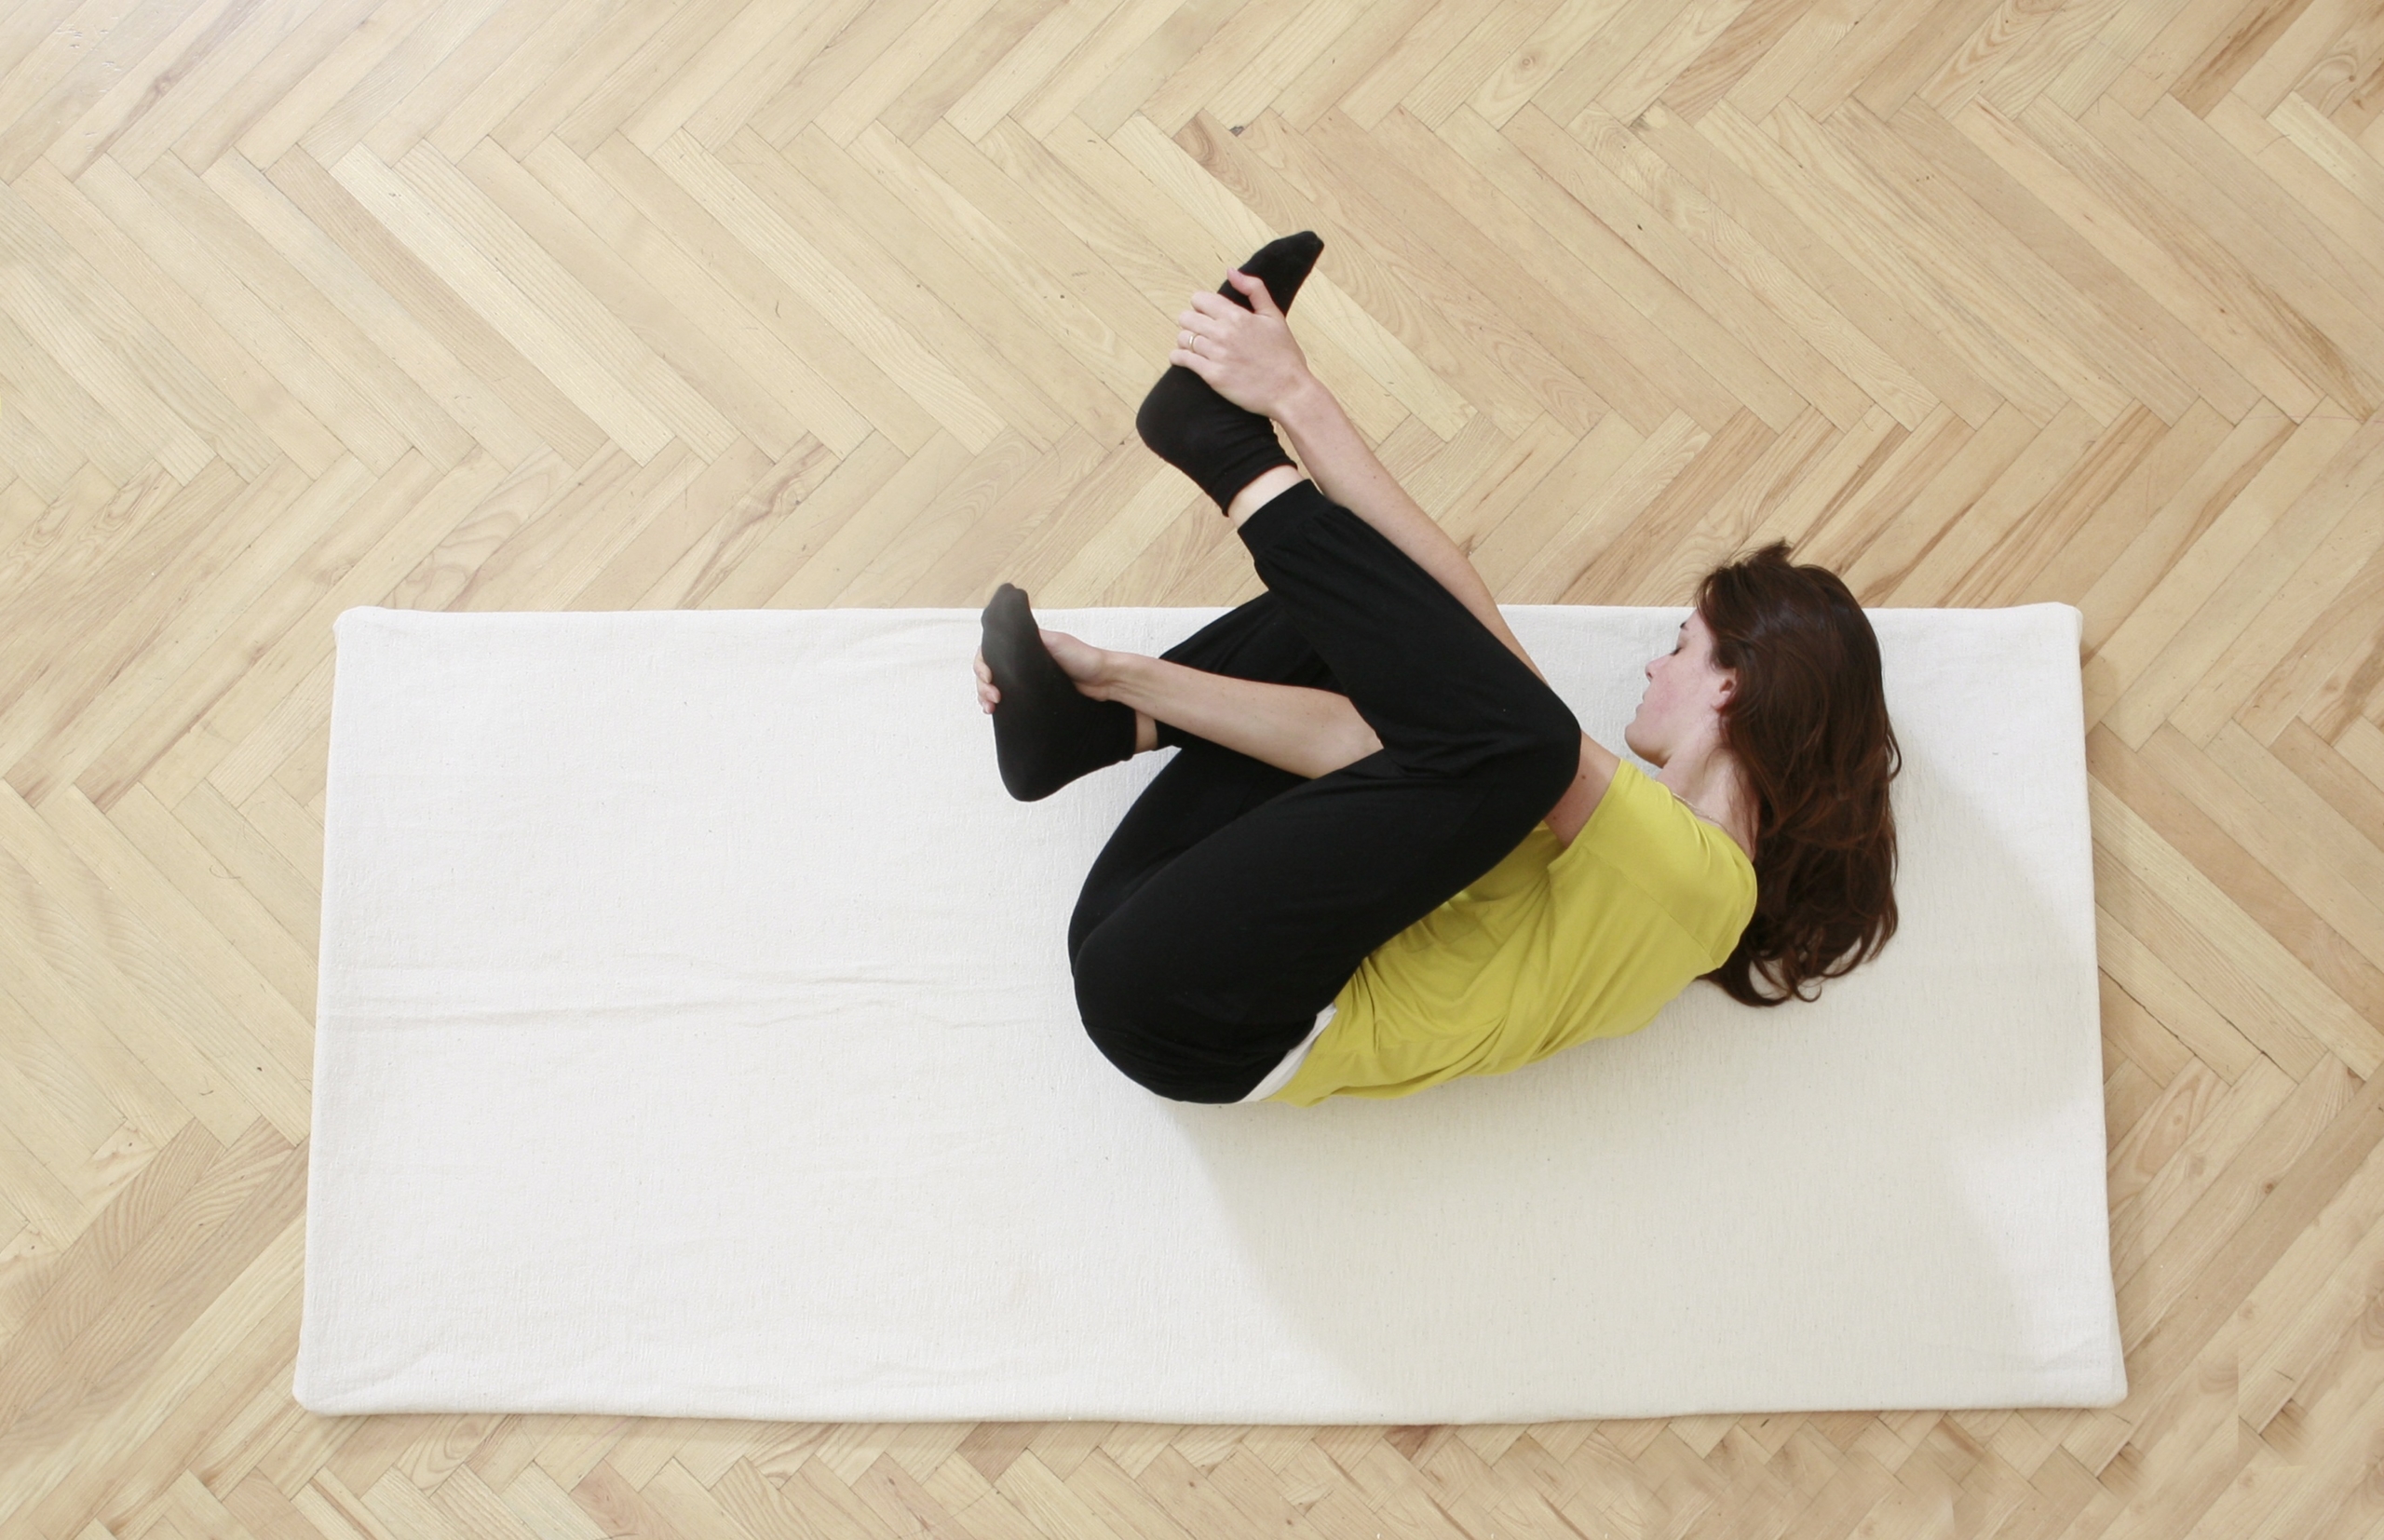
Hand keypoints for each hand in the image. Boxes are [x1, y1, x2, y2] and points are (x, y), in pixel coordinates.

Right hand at [974, 629, 1113, 711]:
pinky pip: (1009, 702)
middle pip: (988, 672)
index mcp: (1023, 647)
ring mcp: (1025, 682)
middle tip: (993, 697)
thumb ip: (1033, 638)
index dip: (982, 665)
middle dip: (982, 685)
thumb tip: (1009, 632)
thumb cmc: (1083, 658)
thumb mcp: (1056, 642)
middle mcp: (1020, 664)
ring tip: (991, 708)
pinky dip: (997, 707)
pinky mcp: (1032, 698)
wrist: (1105, 681)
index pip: (990, 653)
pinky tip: (995, 713)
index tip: (989, 677)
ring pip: (994, 688)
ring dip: (985, 697)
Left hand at [1170, 269, 1312, 417]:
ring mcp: (1216, 354)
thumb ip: (1253, 289)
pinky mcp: (1212, 376)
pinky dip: (1179, 357)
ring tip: (1196, 346)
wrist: (1289, 390)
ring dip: (1186, 340)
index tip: (1207, 314)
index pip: (1199, 299)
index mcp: (1237, 315)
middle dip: (1192, 322)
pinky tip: (1185, 358)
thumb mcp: (1274, 315)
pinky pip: (1182, 359)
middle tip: (1201, 331)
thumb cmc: (1284, 355)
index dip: (1201, 305)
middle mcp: (1223, 332)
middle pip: (1186, 317)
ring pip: (1182, 338)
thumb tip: (1230, 271)